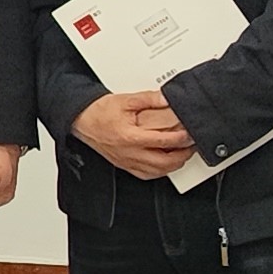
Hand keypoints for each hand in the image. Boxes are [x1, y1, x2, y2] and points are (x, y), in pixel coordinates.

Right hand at [73, 92, 194, 179]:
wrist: (81, 120)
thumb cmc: (99, 112)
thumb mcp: (125, 100)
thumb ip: (148, 99)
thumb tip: (166, 98)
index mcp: (130, 137)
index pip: (163, 142)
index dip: (181, 139)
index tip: (190, 134)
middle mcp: (130, 153)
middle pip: (164, 162)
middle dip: (182, 155)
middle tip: (191, 146)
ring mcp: (127, 161)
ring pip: (157, 172)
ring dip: (173, 165)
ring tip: (182, 155)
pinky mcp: (124, 165)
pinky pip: (146, 175)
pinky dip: (160, 171)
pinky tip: (164, 164)